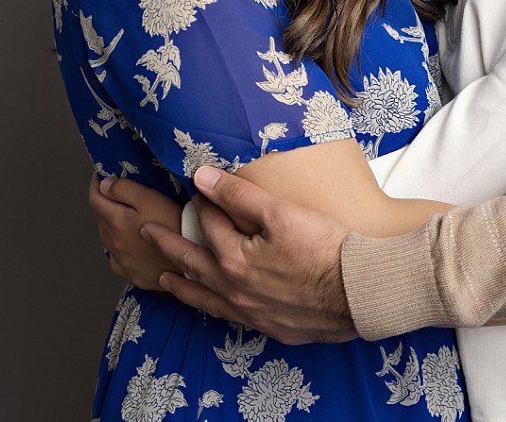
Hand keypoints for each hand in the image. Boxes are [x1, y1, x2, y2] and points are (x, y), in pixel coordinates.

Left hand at [88, 172, 182, 289]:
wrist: (190, 265)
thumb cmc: (175, 226)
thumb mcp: (152, 199)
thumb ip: (125, 190)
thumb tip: (104, 184)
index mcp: (116, 221)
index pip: (94, 198)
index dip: (96, 183)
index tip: (101, 174)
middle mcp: (113, 242)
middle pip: (99, 217)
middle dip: (105, 202)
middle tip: (116, 191)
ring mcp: (120, 260)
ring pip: (107, 237)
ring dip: (111, 224)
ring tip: (128, 216)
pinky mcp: (129, 273)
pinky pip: (116, 257)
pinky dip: (119, 246)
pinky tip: (132, 242)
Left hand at [141, 165, 356, 343]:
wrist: (357, 292)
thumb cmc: (324, 248)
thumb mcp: (280, 213)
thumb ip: (238, 195)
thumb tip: (201, 177)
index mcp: (234, 259)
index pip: (210, 224)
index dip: (204, 203)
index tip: (195, 190)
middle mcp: (234, 290)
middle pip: (194, 263)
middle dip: (169, 245)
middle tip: (147, 232)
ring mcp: (251, 312)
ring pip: (205, 297)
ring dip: (182, 285)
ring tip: (164, 278)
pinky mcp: (270, 327)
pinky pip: (228, 318)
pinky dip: (211, 308)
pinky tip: (214, 306)